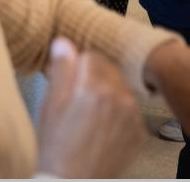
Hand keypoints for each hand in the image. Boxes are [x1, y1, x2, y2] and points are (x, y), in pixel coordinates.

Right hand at [37, 37, 145, 177]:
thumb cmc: (56, 148)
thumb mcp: (51, 106)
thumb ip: (61, 71)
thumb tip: (64, 42)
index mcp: (94, 88)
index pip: (91, 55)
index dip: (77, 67)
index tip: (69, 81)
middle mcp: (119, 98)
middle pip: (109, 68)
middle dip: (94, 77)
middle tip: (78, 99)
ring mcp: (132, 116)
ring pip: (121, 87)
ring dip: (108, 92)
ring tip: (89, 115)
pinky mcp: (139, 132)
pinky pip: (130, 108)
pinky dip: (119, 112)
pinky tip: (102, 127)